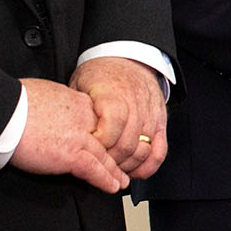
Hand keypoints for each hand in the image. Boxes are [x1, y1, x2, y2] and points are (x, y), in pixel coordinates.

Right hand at [11, 79, 127, 193]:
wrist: (6, 111)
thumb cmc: (16, 100)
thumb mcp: (47, 91)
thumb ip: (58, 101)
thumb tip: (53, 105)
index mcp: (78, 102)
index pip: (101, 120)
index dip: (107, 134)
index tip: (110, 142)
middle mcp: (84, 118)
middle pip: (108, 139)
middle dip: (116, 154)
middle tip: (125, 164)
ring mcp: (79, 137)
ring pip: (104, 156)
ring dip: (115, 171)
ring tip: (122, 181)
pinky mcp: (69, 154)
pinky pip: (93, 170)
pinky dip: (105, 179)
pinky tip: (112, 186)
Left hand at [71, 56, 166, 177]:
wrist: (127, 58)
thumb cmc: (100, 73)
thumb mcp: (80, 84)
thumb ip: (78, 109)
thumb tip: (68, 134)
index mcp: (114, 93)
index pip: (112, 126)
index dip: (99, 144)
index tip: (87, 150)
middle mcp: (137, 103)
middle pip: (127, 143)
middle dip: (110, 161)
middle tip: (97, 166)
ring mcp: (151, 113)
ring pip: (142, 150)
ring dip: (126, 165)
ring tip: (112, 171)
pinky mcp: (161, 120)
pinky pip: (160, 149)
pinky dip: (148, 165)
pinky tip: (135, 172)